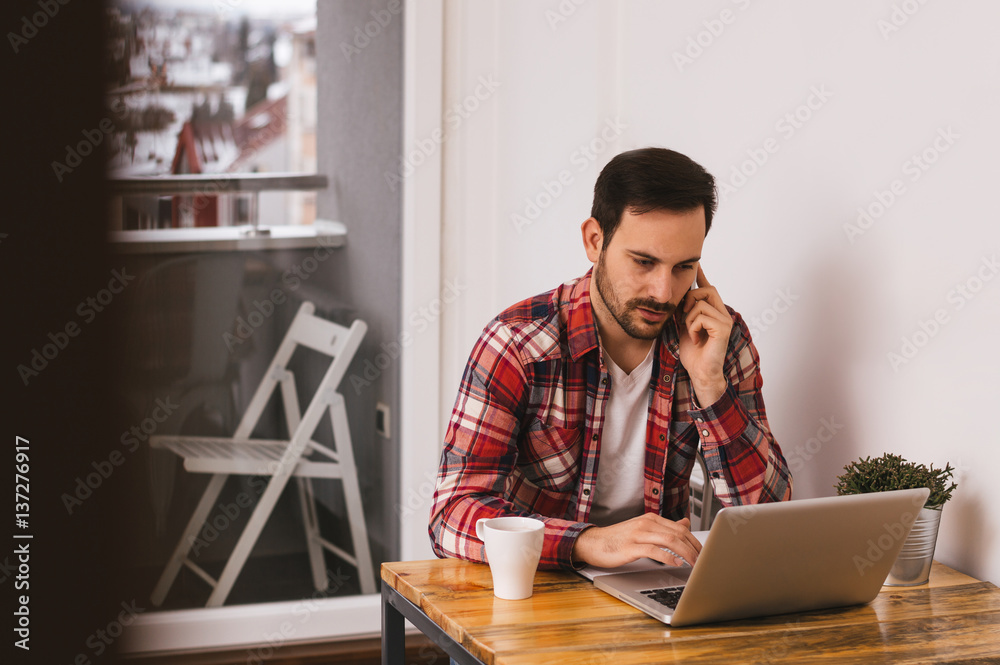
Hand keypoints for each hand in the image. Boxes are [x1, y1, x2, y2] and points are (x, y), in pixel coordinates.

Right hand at [572, 514, 701, 567]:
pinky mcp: (630, 547)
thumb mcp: (644, 529)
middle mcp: (646, 523)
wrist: (593, 543)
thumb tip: (685, 523)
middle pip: (677, 534)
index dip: (695, 541)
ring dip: (685, 553)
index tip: (704, 553)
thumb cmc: (618, 539)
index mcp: (651, 519)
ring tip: (694, 563)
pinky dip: (667, 557)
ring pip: (669, 540)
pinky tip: (676, 563)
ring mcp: (638, 534)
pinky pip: (653, 550)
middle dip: (694, 548)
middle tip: (703, 561)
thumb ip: (665, 527)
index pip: (680, 529)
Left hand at [678, 266, 731, 405]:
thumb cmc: (693, 352)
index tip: (696, 263)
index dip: (702, 275)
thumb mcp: (684, 326)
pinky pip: (701, 317)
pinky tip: (696, 340)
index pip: (708, 288)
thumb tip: (678, 294)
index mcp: (714, 312)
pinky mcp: (723, 328)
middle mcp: (723, 313)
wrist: (699, 372)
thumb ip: (684, 310)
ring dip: (688, 319)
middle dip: (690, 300)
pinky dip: (693, 328)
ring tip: (691, 333)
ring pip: (700, 304)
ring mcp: (725, 320)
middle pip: (706, 290)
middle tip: (684, 317)